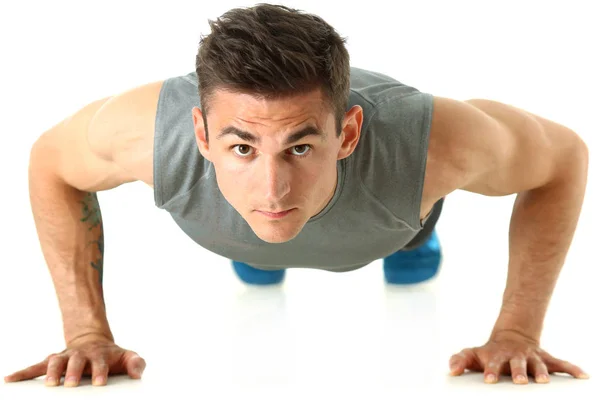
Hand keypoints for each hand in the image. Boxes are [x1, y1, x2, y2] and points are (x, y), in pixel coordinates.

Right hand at [3, 333, 145, 386]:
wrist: (93, 341)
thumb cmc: (110, 355)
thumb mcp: (127, 356)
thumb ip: (136, 363)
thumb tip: (138, 373)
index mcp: (99, 355)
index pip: (101, 364)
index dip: (101, 372)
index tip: (100, 383)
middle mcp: (80, 355)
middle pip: (76, 361)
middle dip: (73, 372)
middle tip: (72, 384)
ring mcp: (65, 357)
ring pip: (55, 362)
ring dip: (51, 371)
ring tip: (49, 384)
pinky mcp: (52, 361)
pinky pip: (35, 366)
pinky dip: (23, 372)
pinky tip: (10, 379)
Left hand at [448, 330, 589, 383]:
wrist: (512, 337)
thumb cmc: (490, 352)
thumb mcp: (472, 354)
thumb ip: (459, 360)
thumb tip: (451, 370)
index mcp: (498, 357)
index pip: (493, 364)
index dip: (490, 371)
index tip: (488, 380)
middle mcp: (516, 357)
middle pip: (517, 365)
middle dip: (518, 373)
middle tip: (519, 381)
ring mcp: (532, 358)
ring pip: (539, 365)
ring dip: (542, 373)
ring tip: (544, 382)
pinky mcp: (546, 359)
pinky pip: (561, 364)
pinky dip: (572, 369)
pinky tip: (583, 376)